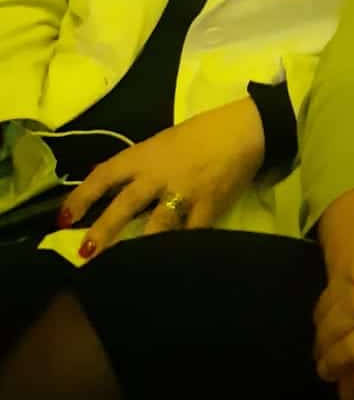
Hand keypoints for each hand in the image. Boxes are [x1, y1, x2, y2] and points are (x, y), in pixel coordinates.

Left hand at [58, 99, 264, 259]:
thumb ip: (139, 165)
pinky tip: (170, 268)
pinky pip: (191, 234)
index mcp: (144, 155)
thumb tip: (111, 185)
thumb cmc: (200, 134)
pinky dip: (180, 251)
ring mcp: (184, 193)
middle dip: (103, 230)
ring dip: (139, 248)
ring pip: (156, 225)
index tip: (63, 218)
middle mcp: (159, 175)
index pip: (104, 175)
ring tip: (124, 269)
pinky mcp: (209, 207)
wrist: (243, 130)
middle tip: (85, 253)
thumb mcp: (162, 143)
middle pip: (124, 204)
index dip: (80, 197)